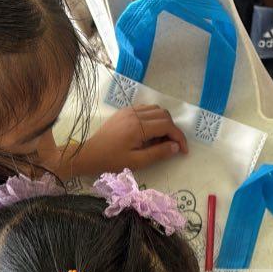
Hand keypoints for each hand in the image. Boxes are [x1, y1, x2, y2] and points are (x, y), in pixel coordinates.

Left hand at [70, 104, 187, 176]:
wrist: (89, 153)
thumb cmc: (111, 160)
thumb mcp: (137, 161)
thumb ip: (158, 153)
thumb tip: (176, 147)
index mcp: (138, 126)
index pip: (167, 126)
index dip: (179, 137)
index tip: (184, 150)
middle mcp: (135, 114)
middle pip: (164, 115)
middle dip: (173, 130)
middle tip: (171, 147)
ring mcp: (129, 110)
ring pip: (156, 110)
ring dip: (164, 123)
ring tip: (159, 140)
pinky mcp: (124, 112)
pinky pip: (145, 110)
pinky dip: (153, 119)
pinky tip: (149, 133)